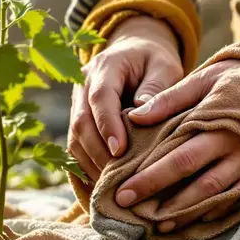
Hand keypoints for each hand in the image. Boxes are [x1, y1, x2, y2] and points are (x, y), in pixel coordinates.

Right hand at [68, 16, 182, 180]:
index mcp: (106, 67)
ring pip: (75, 139)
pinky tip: (105, 184)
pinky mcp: (78, 120)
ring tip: (114, 186)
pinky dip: (88, 166)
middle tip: (120, 177)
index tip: (120, 150)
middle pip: (82, 122)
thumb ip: (156, 86)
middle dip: (99, 152)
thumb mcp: (165, 66)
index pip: (100, 97)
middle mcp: (84, 85)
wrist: (135, 54)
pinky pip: (76, 147)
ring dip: (92, 164)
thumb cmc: (154, 62)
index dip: (107, 125)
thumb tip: (140, 115)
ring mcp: (77, 104)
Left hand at [115, 59, 239, 231]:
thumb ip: (171, 98)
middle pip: (195, 183)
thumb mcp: (208, 79)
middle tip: (132, 212)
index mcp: (219, 125)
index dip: (150, 178)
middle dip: (162, 201)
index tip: (123, 192)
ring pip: (216, 197)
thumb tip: (134, 116)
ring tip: (159, 225)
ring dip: (187, 214)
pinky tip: (193, 221)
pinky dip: (214, 213)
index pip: (178, 159)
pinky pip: (237, 199)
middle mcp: (237, 149)